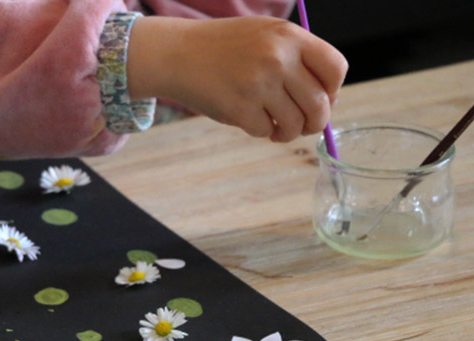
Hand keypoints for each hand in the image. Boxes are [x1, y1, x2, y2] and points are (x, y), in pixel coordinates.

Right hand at [127, 16, 347, 141]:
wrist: (178, 53)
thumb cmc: (225, 47)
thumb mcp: (266, 35)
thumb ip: (297, 58)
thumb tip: (327, 101)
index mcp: (290, 37)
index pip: (336, 69)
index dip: (334, 91)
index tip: (322, 98)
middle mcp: (278, 59)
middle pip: (320, 105)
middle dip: (315, 122)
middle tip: (304, 125)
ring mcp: (258, 85)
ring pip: (295, 125)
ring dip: (288, 132)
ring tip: (276, 126)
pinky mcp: (239, 109)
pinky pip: (266, 132)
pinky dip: (261, 131)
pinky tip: (249, 118)